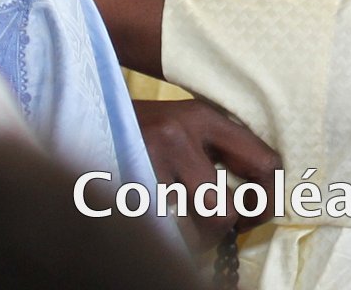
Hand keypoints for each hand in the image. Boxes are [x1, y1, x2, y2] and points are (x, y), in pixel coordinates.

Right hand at [134, 97, 281, 249]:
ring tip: (184, 231)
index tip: (253, 215)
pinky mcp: (123, 179)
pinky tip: (158, 227)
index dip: (267, 200)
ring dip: (192, 241)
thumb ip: (216, 151)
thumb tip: (255, 201)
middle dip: (221, 231)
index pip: (264, 162)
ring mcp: (148, 159)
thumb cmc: (140, 128)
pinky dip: (166, 238)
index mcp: (205, 116)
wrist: (84, 108)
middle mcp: (180, 134)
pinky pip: (160, 230)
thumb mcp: (183, 125)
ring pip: (189, 228)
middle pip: (224, 210)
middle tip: (214, 230)